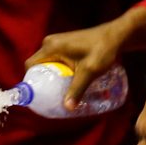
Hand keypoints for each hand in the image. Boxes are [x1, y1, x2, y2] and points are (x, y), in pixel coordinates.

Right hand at [27, 6, 145, 105]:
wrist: (115, 36)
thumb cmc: (102, 50)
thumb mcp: (89, 71)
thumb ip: (77, 89)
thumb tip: (67, 108)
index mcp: (51, 47)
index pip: (30, 65)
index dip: (31, 80)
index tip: (39, 93)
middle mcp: (50, 42)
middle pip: (37, 65)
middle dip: (42, 80)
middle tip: (49, 96)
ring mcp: (57, 42)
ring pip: (46, 63)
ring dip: (51, 76)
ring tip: (58, 91)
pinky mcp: (64, 44)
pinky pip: (54, 59)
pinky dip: (57, 70)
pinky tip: (66, 80)